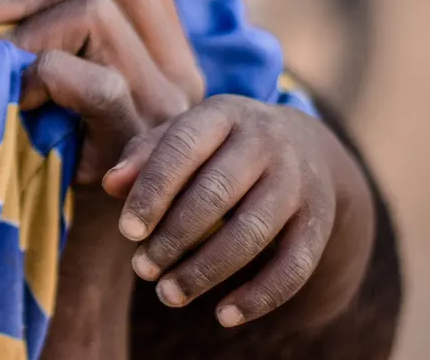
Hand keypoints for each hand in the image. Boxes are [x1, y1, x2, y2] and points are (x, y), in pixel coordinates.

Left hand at [0, 0, 204, 177]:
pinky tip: (19, 99)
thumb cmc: (55, 152)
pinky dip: (43, 75)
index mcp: (165, 43)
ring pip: (100, 12)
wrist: (80, 247)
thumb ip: (55, 21)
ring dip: (31, 29)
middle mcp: (180, 67)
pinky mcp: (142, 142)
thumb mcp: (57, 75)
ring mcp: (166, 106)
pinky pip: (96, 82)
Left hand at [102, 95, 362, 327]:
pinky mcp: (319, 223)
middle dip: (174, 237)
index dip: (153, 190)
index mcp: (223, 114)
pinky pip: (293, 267)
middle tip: (142, 270)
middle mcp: (266, 142)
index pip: (182, 148)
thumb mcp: (185, 136)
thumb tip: (110, 185)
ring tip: (169, 295)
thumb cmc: (220, 147)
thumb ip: (144, 155)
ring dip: (206, 271)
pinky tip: (223, 316)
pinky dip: (258, 297)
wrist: (308, 148)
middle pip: (216, 194)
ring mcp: (298, 182)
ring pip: (251, 233)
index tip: (127, 231)